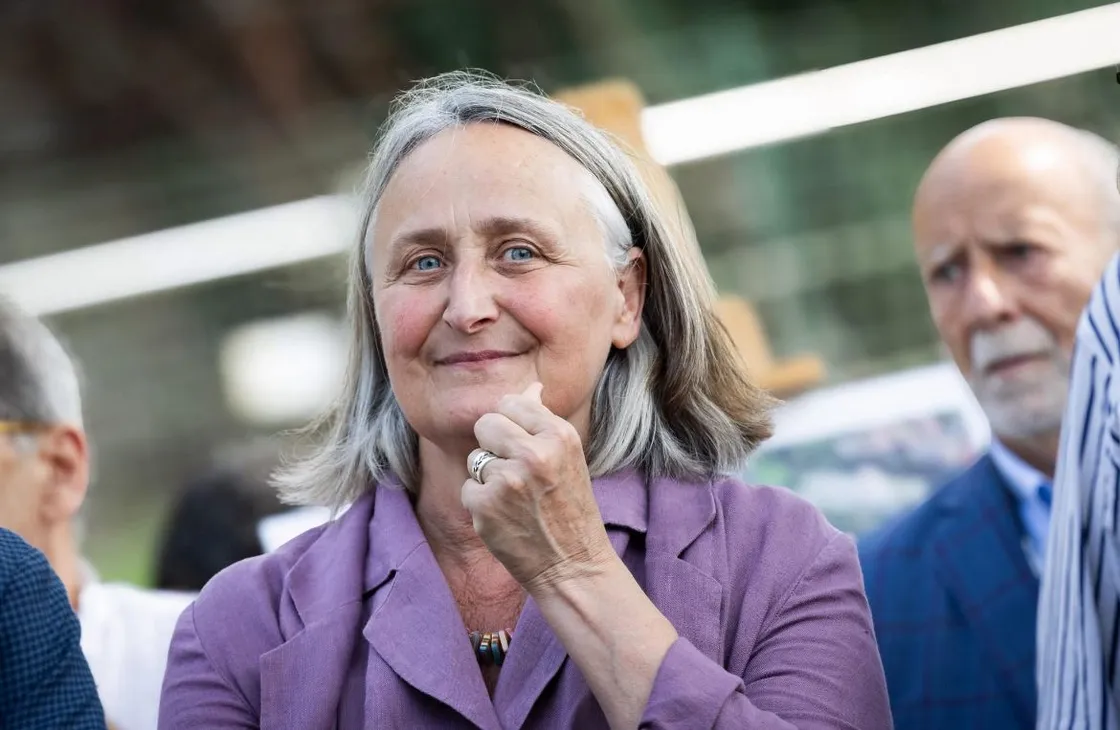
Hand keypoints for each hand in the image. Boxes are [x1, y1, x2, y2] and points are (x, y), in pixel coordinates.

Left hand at [463, 383, 616, 591]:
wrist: (574, 565)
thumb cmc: (570, 508)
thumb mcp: (567, 457)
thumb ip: (543, 421)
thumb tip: (532, 387)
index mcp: (560, 435)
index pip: (511, 403)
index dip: (511, 425)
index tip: (524, 447)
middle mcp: (535, 454)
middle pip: (486, 424)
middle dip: (492, 445)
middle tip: (515, 472)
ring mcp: (508, 480)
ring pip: (475, 459)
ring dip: (488, 478)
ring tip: (516, 500)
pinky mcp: (485, 506)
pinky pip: (468, 488)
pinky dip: (482, 504)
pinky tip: (506, 518)